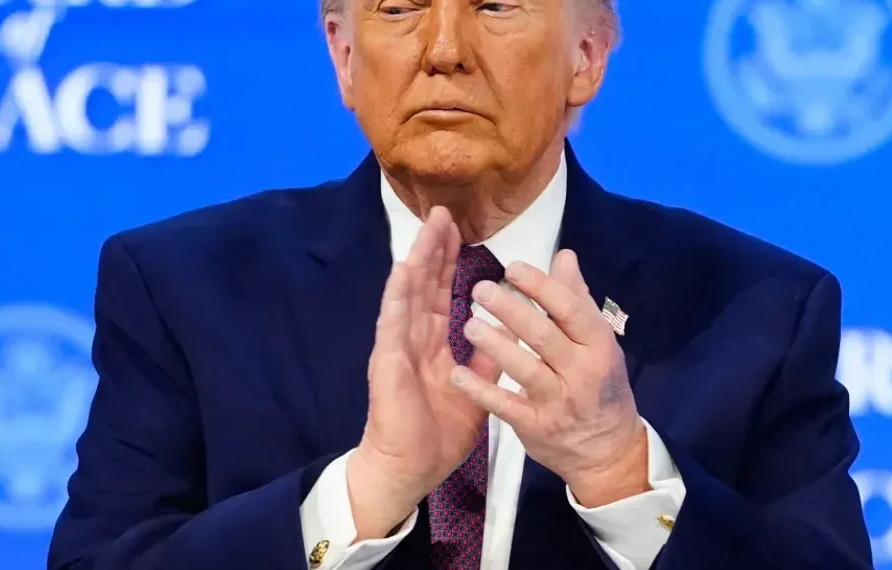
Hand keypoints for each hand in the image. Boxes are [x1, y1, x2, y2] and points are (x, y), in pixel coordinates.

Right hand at [347, 206, 502, 539]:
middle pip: (423, 283)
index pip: (439, 292)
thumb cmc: (436, 434)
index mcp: (431, 343)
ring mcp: (397, 345)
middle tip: (443, 212)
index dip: (448, 262)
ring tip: (427, 227)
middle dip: (433, 247)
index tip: (459, 231)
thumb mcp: (474, 391)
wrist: (410, 467)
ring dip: (417, 259)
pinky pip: (392, 321)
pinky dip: (398, 293)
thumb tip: (504, 336)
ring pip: (406, 292)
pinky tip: (405, 268)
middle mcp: (412, 337)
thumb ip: (486, 363)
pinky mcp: (387, 360)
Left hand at [449, 250, 649, 506]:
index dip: (540, 286)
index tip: (512, 268)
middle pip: (544, 336)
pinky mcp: (536, 427)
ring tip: (468, 326)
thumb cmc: (600, 385)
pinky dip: (481, 390)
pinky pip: (505, 406)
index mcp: (598, 344)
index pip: (569, 309)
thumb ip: (576, 300)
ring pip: (525, 369)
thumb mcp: (598, 342)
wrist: (607, 451)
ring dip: (496, 346)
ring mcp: (558, 402)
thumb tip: (564, 256)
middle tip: (480, 290)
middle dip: (511, 310)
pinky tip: (458, 374)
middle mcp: (581, 371)